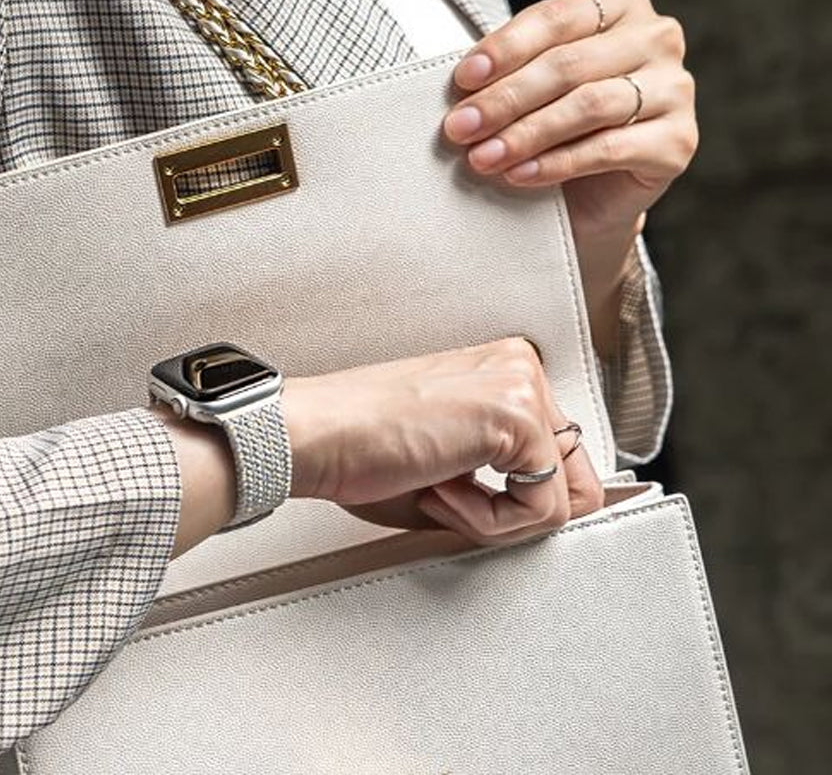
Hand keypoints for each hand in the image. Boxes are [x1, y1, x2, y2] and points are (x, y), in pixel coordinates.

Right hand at [284, 337, 603, 547]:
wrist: (314, 436)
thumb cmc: (360, 447)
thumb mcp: (453, 462)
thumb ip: (506, 480)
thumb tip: (550, 518)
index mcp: (503, 369)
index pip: (560, 457)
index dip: (518, 503)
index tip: (461, 497)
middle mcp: (520, 367)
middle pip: (575, 481)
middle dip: (514, 512)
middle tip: (448, 497)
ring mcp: (522, 385)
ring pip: (560, 499)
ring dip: (495, 517)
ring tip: (436, 489)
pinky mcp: (518, 415)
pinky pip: (540, 508)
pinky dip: (487, 521)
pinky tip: (437, 488)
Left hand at [441, 0, 697, 243]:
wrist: (591, 191)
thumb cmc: (554, 119)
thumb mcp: (530, 81)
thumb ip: (510, 69)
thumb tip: (463, 82)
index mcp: (620, 3)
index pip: (558, 16)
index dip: (506, 47)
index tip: (463, 78)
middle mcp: (657, 37)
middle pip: (569, 64)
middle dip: (505, 98)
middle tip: (460, 126)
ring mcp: (675, 88)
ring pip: (589, 105)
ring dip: (525, 133)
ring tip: (481, 156)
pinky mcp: (679, 141)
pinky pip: (609, 149)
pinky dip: (556, 163)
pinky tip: (518, 174)